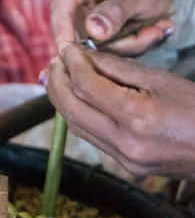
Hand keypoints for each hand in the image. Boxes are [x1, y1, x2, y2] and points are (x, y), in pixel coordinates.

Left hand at [44, 44, 194, 177]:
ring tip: (57, 79)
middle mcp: (125, 142)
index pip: (88, 87)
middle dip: (57, 84)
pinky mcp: (126, 167)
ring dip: (62, 101)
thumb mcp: (164, 80)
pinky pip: (92, 138)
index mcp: (137, 117)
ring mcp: (124, 159)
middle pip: (72, 110)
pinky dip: (79, 117)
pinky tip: (75, 101)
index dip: (73, 65)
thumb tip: (85, 57)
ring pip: (77, 127)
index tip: (66, 50)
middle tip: (52, 63)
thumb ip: (120, 70)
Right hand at [50, 0, 179, 55]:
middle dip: (104, 44)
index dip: (63, 31)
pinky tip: (142, 34)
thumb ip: (118, 11)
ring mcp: (76, 10)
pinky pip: (94, 44)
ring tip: (151, 32)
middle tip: (145, 38)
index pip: (62, 6)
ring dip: (117, 46)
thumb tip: (93, 30)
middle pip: (69, 28)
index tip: (73, 54)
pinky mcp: (83, 25)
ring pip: (83, 41)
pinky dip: (118, 46)